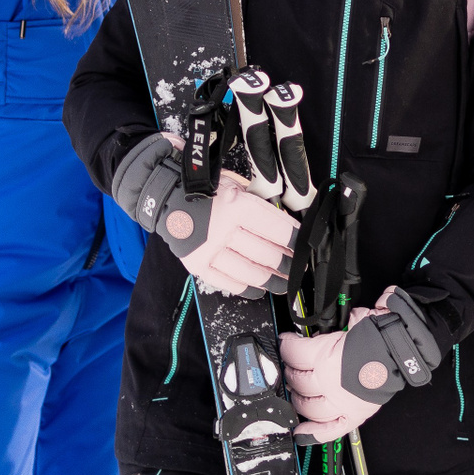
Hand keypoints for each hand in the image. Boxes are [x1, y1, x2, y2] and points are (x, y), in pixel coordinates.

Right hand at [111, 133, 298, 296]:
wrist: (167, 196)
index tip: (306, 247)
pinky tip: (259, 289)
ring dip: (272, 280)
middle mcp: (224, 231)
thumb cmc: (207, 188)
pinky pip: (228, 282)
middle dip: (289, 264)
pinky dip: (247, 288)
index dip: (297, 241)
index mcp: (238, 207)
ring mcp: (210, 250)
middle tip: (299, 267)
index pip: (279, 230)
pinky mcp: (198, 264)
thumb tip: (290, 224)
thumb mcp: (239, 186)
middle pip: (267, 254)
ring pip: (251, 272)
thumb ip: (262, 205)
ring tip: (285, 282)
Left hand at [281, 286, 441, 443]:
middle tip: (293, 365)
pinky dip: (313, 432)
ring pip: (307, 406)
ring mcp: (340, 402)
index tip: (286, 342)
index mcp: (325, 356)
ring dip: (298, 397)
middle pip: (297, 380)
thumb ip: (333, 326)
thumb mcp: (352, 320)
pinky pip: (329, 429)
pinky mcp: (354, 414)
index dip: (287, 346)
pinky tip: (300, 431)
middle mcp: (329, 382)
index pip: (293, 353)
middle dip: (291, 371)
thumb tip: (322, 327)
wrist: (409, 347)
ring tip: (298, 390)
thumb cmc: (385, 331)